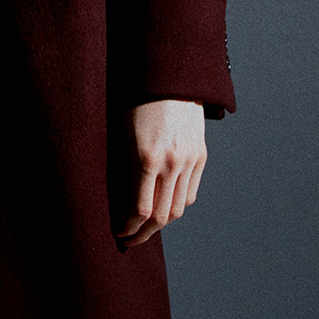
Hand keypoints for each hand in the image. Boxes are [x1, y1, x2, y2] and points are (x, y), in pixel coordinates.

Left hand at [114, 99, 206, 248]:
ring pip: (178, 209)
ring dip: (161, 225)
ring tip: (145, 228)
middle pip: (161, 217)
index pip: (139, 210)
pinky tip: (163, 208)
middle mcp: (171, 163)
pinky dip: (176, 206)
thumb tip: (117, 201)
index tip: (119, 233)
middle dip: (143, 234)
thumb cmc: (136, 102)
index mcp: (147, 157)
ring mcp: (189, 161)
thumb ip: (121, 168)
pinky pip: (189, 193)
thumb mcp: (120, 133)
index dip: (128, 228)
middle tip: (130, 240)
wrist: (171, 78)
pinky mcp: (200, 156)